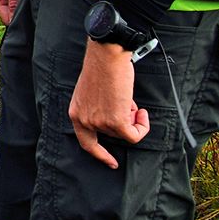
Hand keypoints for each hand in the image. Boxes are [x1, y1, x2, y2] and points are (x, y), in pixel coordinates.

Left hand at [70, 41, 149, 169]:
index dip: (100, 154)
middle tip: (128, 105)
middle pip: (112, 134)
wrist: (107, 56)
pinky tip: (142, 112)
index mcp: (76, 113)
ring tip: (127, 99)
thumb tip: (118, 122)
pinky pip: (134, 135)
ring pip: (124, 133)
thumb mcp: (92, 94)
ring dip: (132, 118)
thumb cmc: (102, 69)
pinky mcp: (115, 122)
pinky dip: (142, 126)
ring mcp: (99, 122)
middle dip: (124, 121)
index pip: (86, 143)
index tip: (112, 162)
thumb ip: (98, 110)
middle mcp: (84, 120)